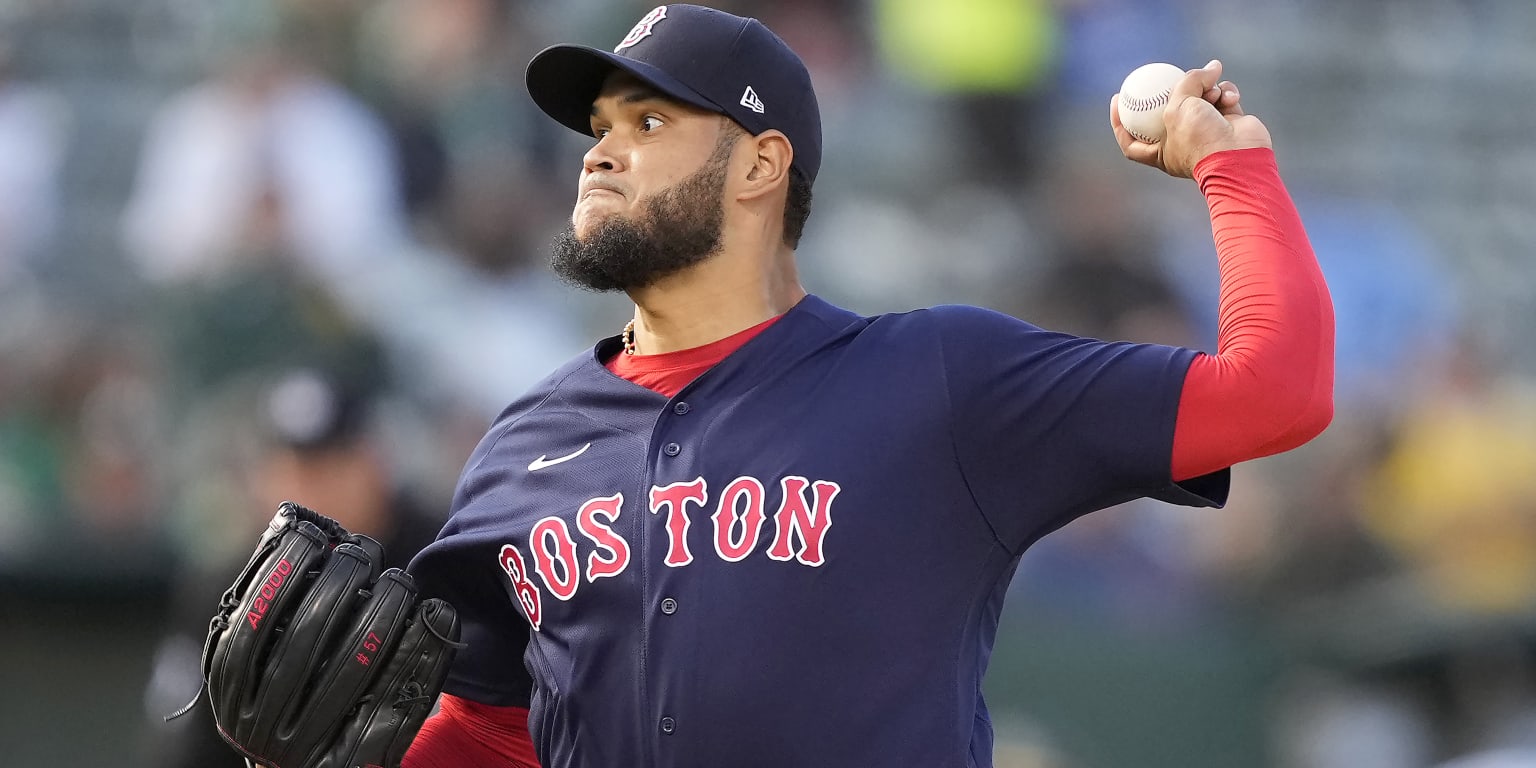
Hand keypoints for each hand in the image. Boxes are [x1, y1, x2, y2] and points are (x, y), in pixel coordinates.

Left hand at [1110, 59, 1271, 177]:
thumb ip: (1187, 82)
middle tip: (1170, 73)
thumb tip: (1212, 67)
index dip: (1119, 122)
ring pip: (1201, 98)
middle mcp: (1183, 143)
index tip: (1117, 98)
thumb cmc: (1202, 139)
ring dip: (1207, 89)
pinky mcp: (1229, 122)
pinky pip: (1223, 98)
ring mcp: (1206, 132)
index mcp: (1162, 153)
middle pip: (1170, 111)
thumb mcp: (1179, 106)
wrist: (1240, 156)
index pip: (1131, 141)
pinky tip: (1229, 95)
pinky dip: (1226, 94)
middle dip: (1174, 92)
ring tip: (1212, 91)